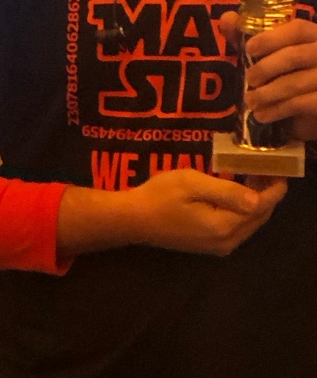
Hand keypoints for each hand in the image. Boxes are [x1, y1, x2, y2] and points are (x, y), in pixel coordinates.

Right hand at [56, 169, 285, 257]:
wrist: (134, 219)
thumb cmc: (160, 195)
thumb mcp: (192, 184)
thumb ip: (226, 191)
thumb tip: (259, 199)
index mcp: (225, 227)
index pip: (260, 208)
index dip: (274, 189)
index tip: (280, 169)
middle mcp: (227, 242)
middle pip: (258, 218)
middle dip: (267, 195)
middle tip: (268, 169)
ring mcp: (218, 246)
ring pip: (249, 224)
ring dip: (256, 203)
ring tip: (256, 177)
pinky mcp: (210, 245)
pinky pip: (237, 227)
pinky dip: (243, 210)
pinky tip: (238, 194)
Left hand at [220, 11, 316, 140]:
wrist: (311, 108)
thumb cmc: (290, 73)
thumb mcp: (270, 53)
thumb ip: (249, 35)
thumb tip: (227, 19)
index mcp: (313, 35)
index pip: (297, 29)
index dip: (272, 37)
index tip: (249, 48)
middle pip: (295, 56)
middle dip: (266, 68)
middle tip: (249, 79)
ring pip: (296, 83)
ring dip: (267, 93)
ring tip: (250, 101)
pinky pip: (302, 104)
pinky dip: (278, 109)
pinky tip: (263, 115)